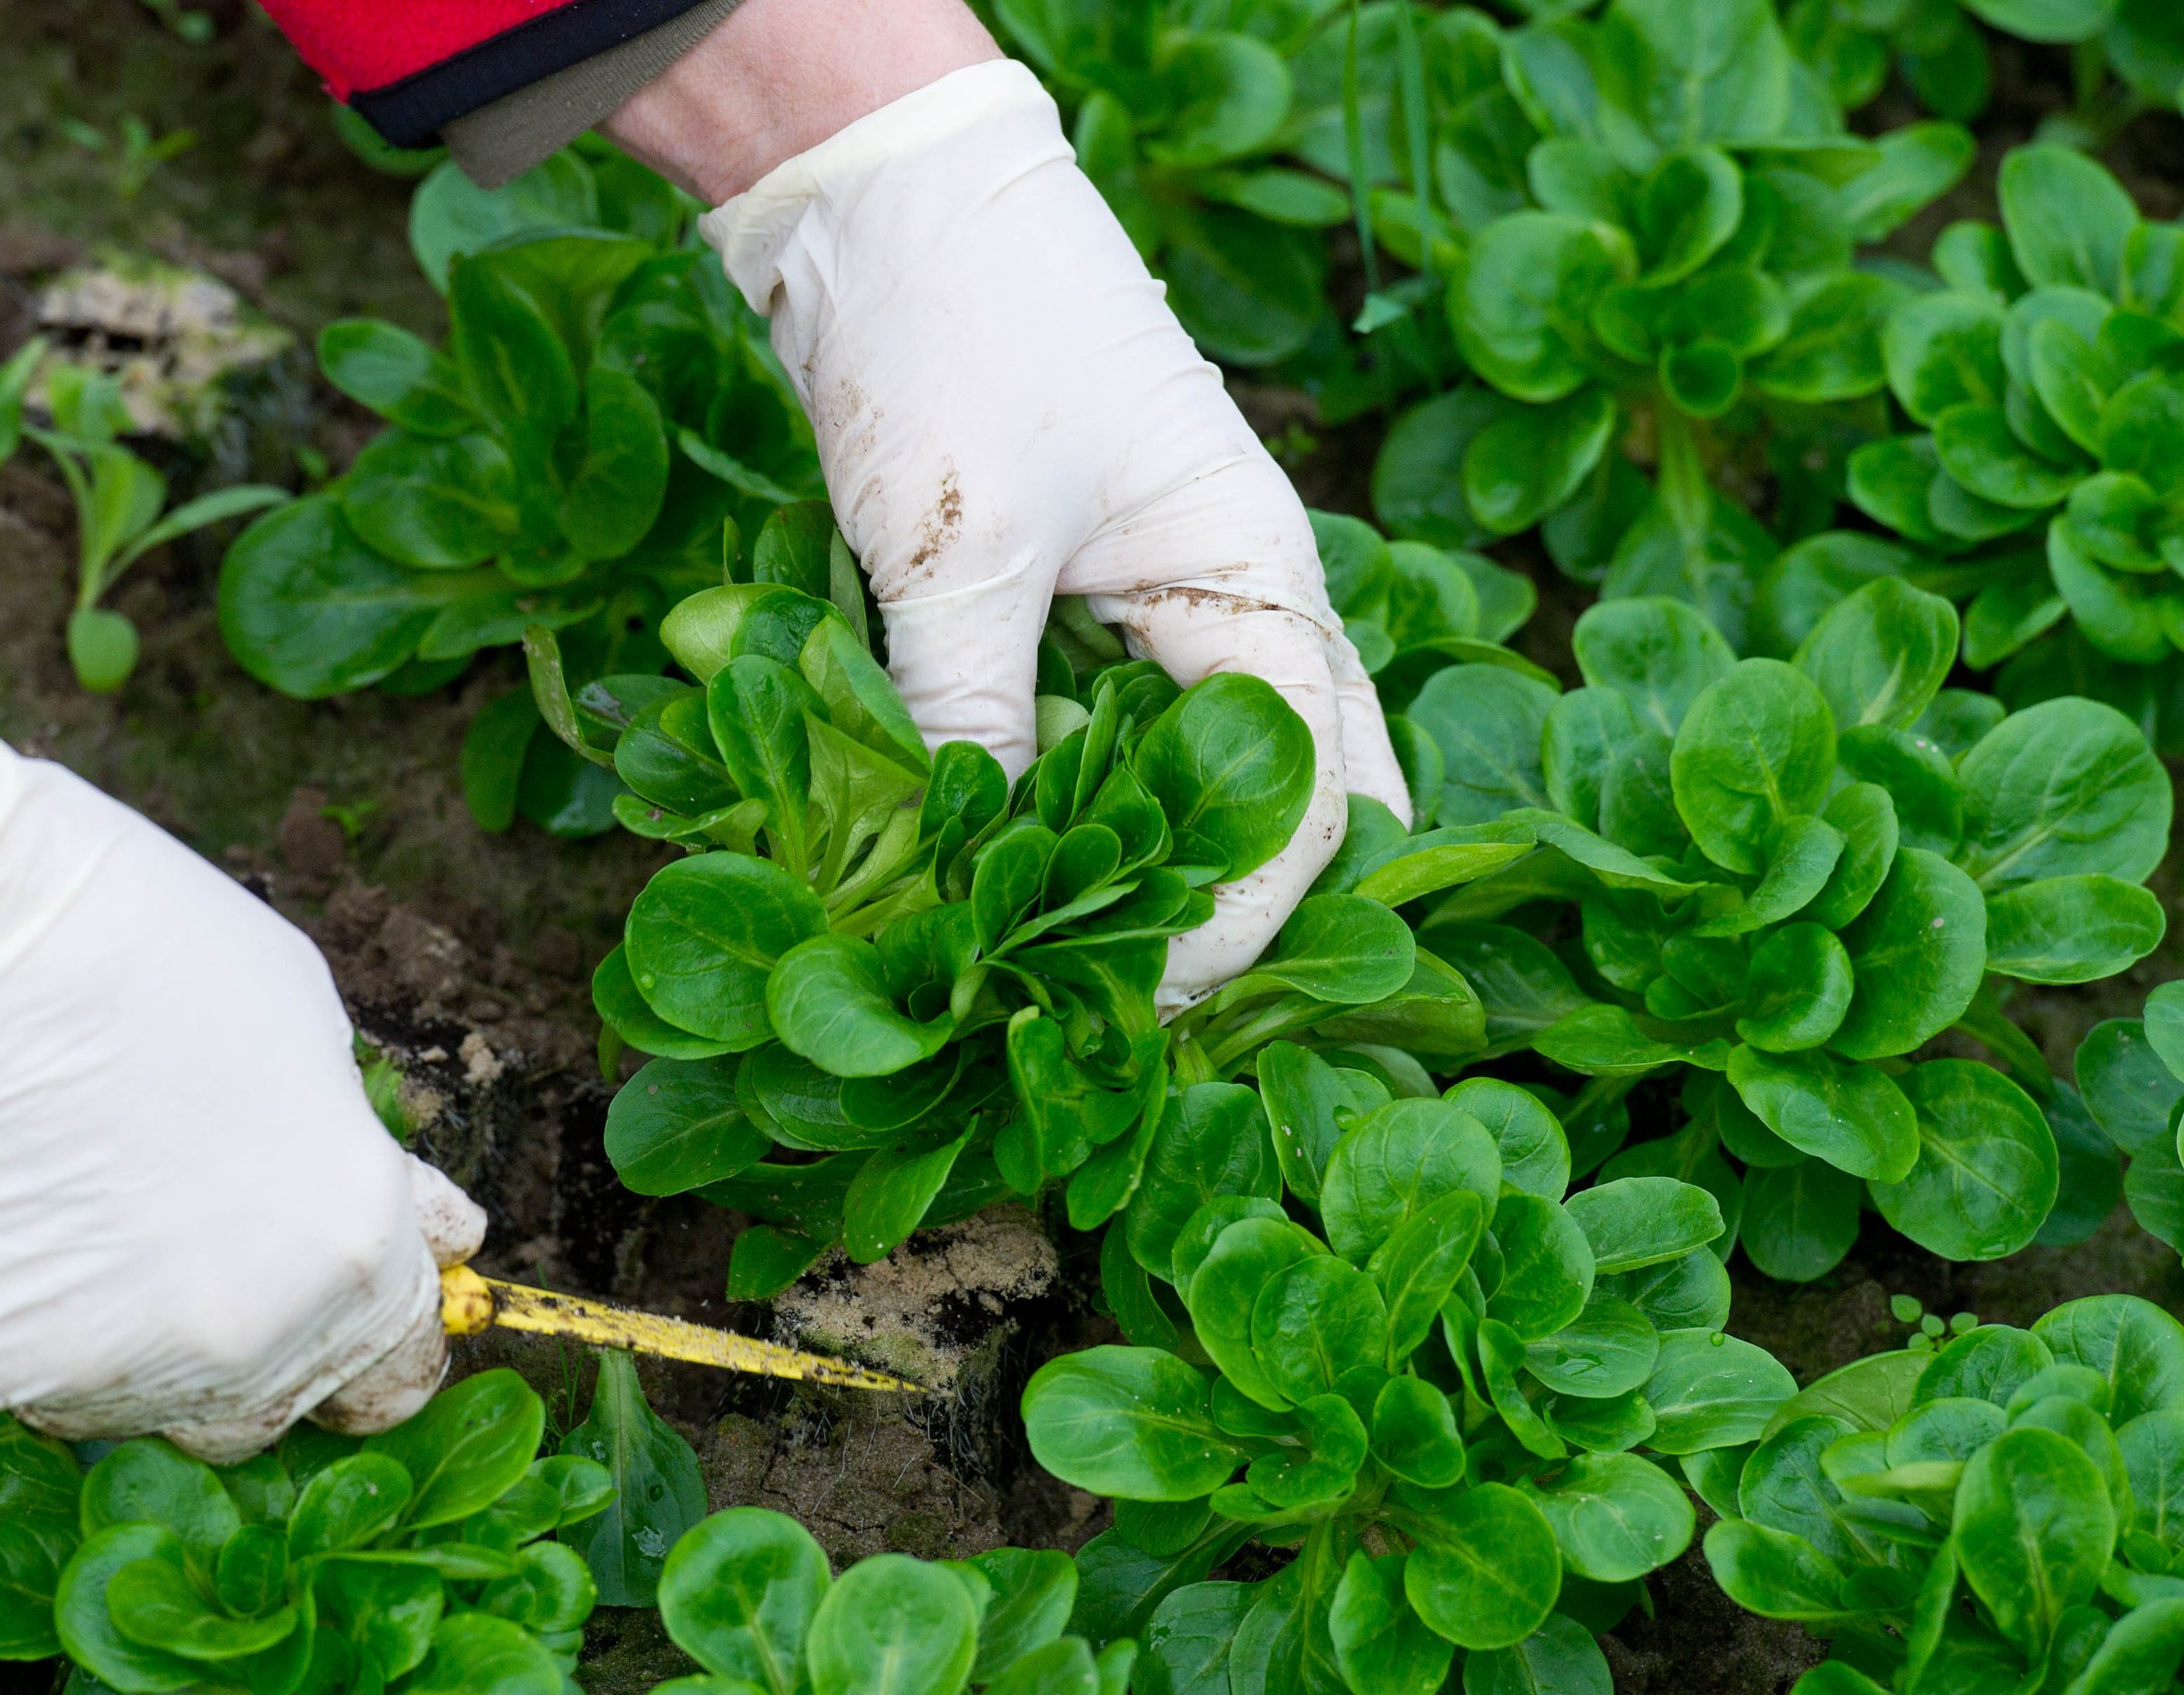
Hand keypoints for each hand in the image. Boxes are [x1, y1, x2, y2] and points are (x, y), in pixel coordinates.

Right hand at [0, 652, 481, 1461]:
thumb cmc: (125, 946)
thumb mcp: (301, 1027)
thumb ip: (343, 1153)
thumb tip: (393, 1213)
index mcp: (347, 1247)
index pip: (401, 1364)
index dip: (391, 1341)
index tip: (372, 1313)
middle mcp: (240, 1338)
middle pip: (276, 1408)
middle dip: (270, 1349)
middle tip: (219, 1258)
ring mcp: (99, 1372)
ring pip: (141, 1401)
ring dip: (142, 1339)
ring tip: (89, 1209)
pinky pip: (16, 1370)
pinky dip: (22, 1315)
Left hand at [611, 4, 1409, 1009]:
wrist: (880, 190)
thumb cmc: (952, 331)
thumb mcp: (958, 545)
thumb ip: (972, 717)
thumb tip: (973, 875)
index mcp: (1258, 573)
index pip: (1304, 791)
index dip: (1243, 917)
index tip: (1154, 1005)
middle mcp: (1240, 591)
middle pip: (1302, 789)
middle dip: (1250, 908)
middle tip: (1164, 1015)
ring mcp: (1167, 590)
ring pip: (1213, 766)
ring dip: (1172, 864)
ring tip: (1108, 971)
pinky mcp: (1086, 589)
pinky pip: (1122, 723)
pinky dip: (1094, 799)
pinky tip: (1047, 868)